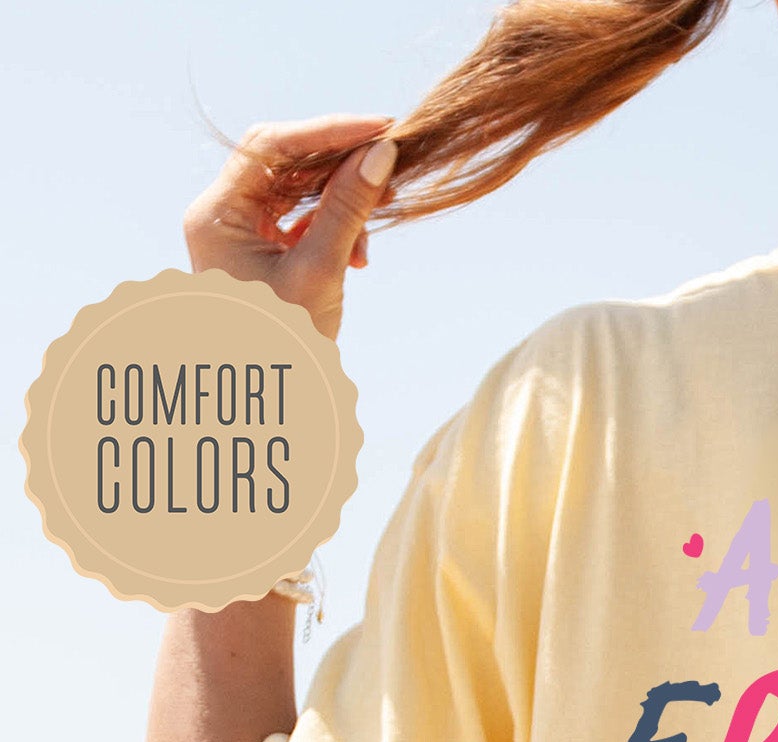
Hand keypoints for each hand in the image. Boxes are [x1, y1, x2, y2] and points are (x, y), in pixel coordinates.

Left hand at [182, 114, 398, 340]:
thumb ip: (348, 211)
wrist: (270, 403)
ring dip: (342, 200)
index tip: (380, 129)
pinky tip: (358, 253)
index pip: (271, 146)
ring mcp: (240, 232)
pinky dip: (334, 225)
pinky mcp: (262, 251)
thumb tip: (381, 155)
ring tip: (375, 227)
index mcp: (216, 214)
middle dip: (338, 163)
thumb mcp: (320, 273)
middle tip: (388, 163)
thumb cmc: (285, 348)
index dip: (328, 131)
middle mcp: (221, 214)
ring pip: (296, 189)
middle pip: (284, 161)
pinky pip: (300, 218)